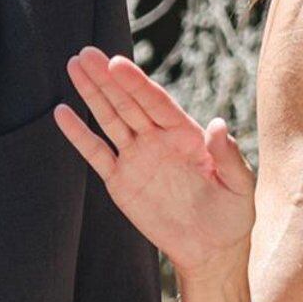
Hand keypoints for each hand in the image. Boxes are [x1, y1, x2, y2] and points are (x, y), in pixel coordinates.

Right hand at [56, 47, 256, 281]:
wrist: (212, 248)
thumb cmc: (233, 213)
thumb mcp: (240, 184)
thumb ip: (229, 156)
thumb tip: (218, 124)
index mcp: (188, 135)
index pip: (157, 102)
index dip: (136, 83)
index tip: (116, 62)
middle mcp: (160, 140)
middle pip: (129, 104)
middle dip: (107, 79)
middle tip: (85, 53)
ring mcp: (138, 158)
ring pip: (110, 120)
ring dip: (91, 95)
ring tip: (73, 66)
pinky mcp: (121, 181)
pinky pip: (96, 154)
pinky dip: (79, 135)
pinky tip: (62, 113)